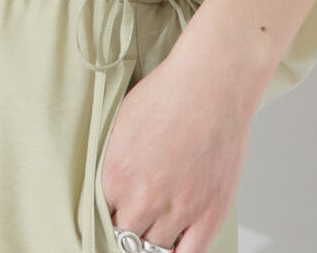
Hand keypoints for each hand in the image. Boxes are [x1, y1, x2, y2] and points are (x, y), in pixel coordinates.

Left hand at [100, 43, 252, 252]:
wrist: (213, 81)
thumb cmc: (172, 91)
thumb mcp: (123, 121)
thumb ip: (113, 161)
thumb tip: (110, 184)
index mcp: (117, 175)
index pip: (103, 215)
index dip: (113, 210)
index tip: (119, 207)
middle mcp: (144, 198)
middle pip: (128, 235)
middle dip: (132, 225)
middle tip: (139, 213)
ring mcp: (179, 209)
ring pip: (156, 248)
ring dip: (155, 237)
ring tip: (158, 222)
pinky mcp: (209, 212)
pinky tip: (176, 243)